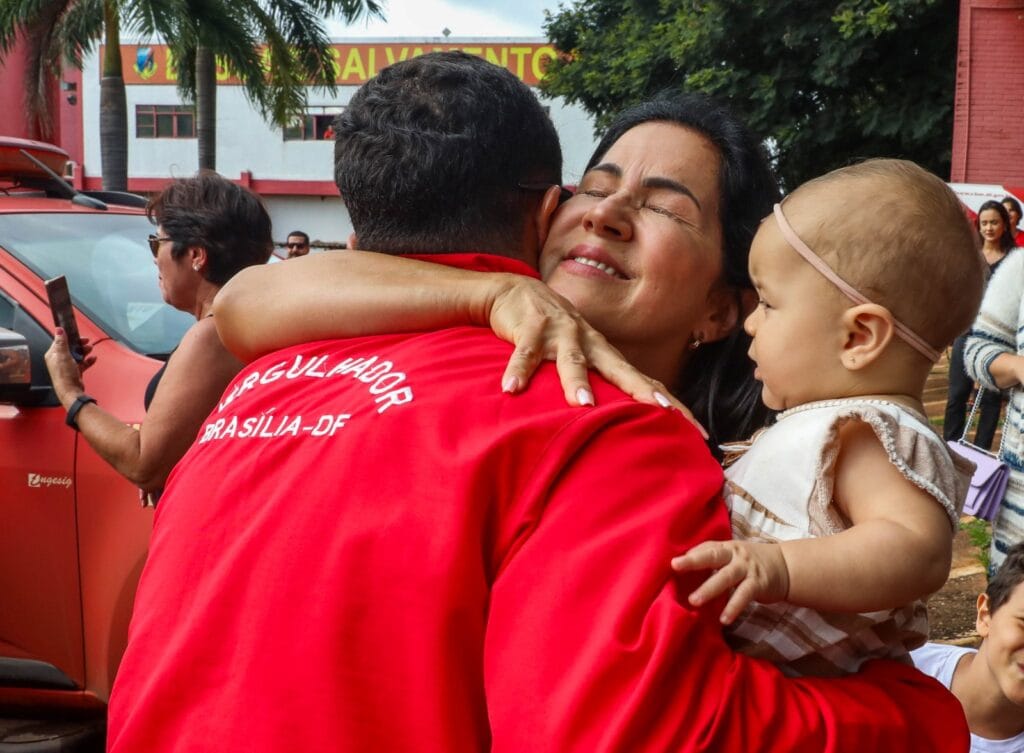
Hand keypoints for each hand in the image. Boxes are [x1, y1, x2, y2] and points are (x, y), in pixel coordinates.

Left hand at [44, 328, 95, 406]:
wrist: (71, 390)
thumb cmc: (64, 375)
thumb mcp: (63, 355)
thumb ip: (61, 342)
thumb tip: (58, 330)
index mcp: (53, 355)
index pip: (60, 342)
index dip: (69, 337)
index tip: (77, 335)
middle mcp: (59, 360)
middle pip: (70, 348)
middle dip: (79, 344)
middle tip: (86, 342)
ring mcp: (67, 366)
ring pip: (77, 354)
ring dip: (84, 351)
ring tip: (90, 349)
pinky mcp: (75, 371)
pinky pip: (83, 363)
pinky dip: (88, 360)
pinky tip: (92, 359)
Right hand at [488, 278, 705, 433]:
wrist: (518, 292)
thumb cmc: (554, 334)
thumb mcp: (579, 359)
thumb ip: (595, 385)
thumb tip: (618, 426)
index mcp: (606, 355)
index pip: (645, 382)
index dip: (671, 405)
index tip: (698, 433)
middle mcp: (590, 343)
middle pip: (621, 369)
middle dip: (642, 391)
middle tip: (663, 414)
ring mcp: (562, 333)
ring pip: (572, 360)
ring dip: (577, 380)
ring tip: (582, 405)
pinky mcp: (531, 328)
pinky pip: (525, 353)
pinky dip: (519, 371)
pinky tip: (511, 390)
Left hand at [671, 540, 789, 623]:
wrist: (786, 566)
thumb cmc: (749, 562)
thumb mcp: (731, 555)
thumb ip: (711, 558)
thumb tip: (683, 566)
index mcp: (725, 548)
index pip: (704, 548)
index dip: (688, 554)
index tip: (671, 561)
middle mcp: (735, 555)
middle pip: (712, 555)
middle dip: (694, 560)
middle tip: (675, 566)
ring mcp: (747, 568)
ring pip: (726, 577)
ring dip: (709, 589)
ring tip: (694, 601)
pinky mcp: (758, 583)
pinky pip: (744, 595)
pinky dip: (734, 607)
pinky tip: (724, 619)